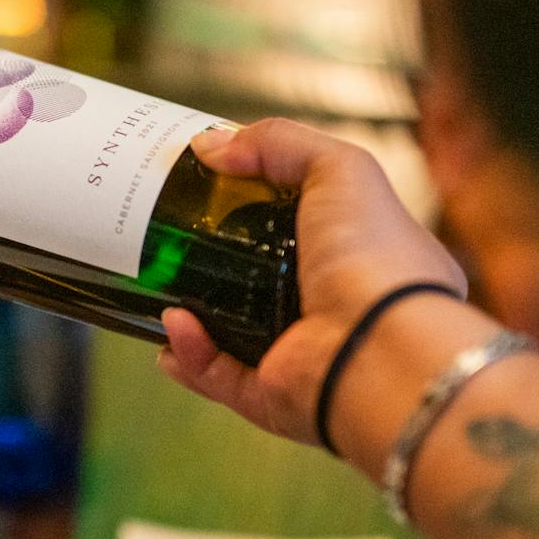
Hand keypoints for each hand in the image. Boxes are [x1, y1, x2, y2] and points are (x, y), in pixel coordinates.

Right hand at [158, 120, 467, 444]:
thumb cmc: (376, 260)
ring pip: (229, 332)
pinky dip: (190, 352)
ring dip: (190, 309)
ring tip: (160, 285)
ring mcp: (301, 354)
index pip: (300, 226)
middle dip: (211, 261)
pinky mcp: (273, 394)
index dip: (252, 205)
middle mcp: (332, 306)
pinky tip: (174, 325)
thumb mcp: (340, 169)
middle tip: (169, 237)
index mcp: (359, 256)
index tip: (207, 188)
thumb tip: (211, 145)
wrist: (378, 349)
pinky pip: (217, 374)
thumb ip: (279, 143)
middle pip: (257, 279)